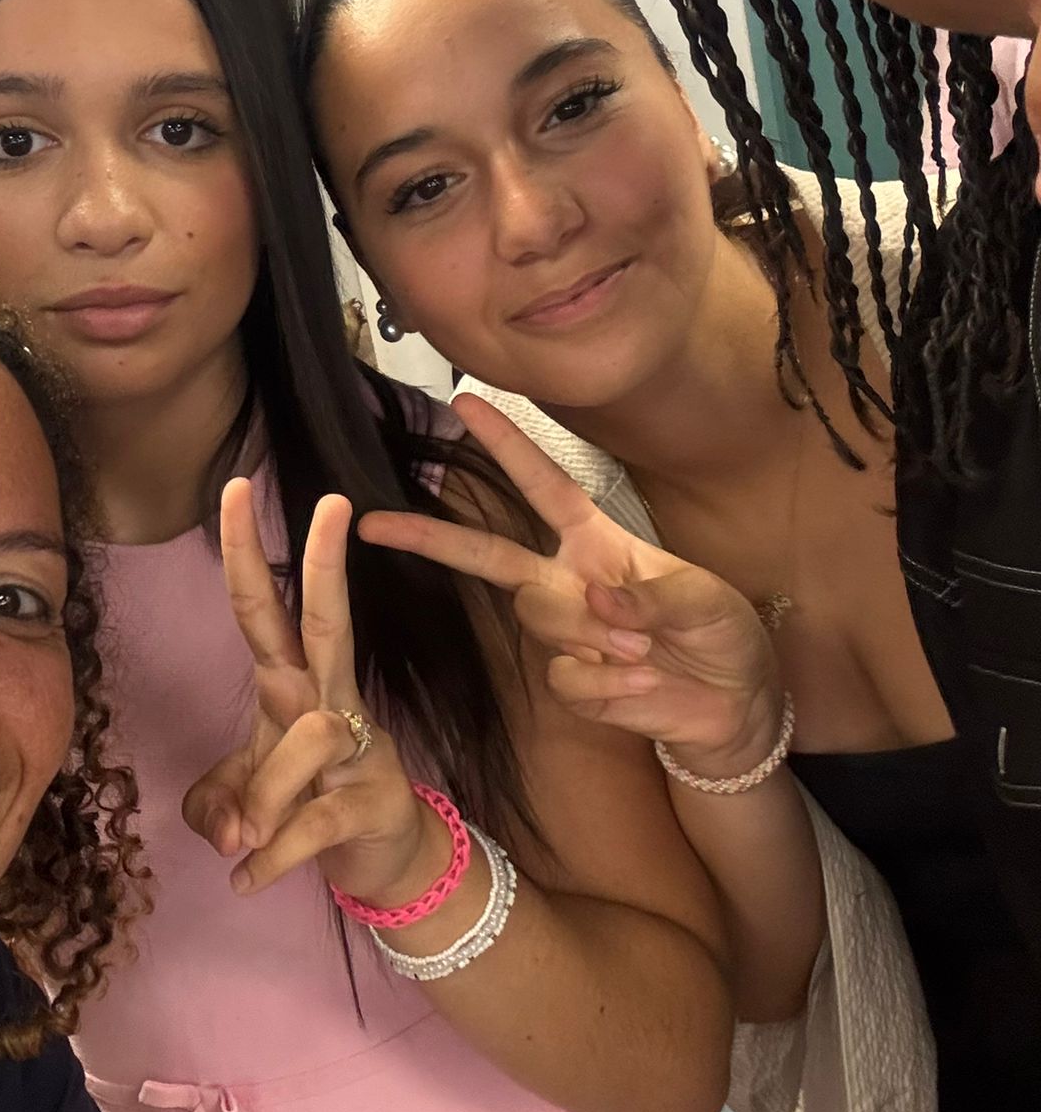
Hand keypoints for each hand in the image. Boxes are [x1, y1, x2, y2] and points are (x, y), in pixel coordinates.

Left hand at [181, 479, 439, 905]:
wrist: (386, 861)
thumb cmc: (311, 801)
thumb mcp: (247, 796)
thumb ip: (218, 798)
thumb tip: (222, 831)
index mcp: (289, 683)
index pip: (262, 606)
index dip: (246, 551)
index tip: (235, 486)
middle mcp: (328, 700)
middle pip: (325, 621)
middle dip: (324, 564)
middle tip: (333, 501)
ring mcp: (360, 746)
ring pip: (306, 738)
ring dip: (262, 798)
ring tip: (238, 844)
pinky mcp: (373, 799)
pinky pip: (313, 820)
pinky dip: (273, 855)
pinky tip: (246, 880)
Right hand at [357, 394, 780, 771]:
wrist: (736, 708)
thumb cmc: (723, 635)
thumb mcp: (706, 600)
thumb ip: (651, 596)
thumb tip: (595, 598)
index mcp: (597, 540)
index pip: (543, 485)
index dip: (507, 444)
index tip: (465, 403)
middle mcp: (569, 580)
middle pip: (486, 553)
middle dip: (429, 536)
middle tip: (374, 522)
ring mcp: (567, 632)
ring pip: (536, 617)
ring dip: (593, 633)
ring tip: (646, 652)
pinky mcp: (574, 682)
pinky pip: (566, 677)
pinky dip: (611, 685)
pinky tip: (646, 687)